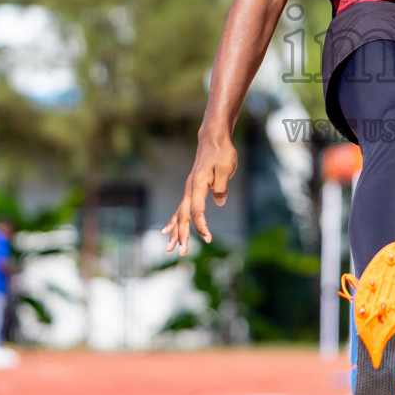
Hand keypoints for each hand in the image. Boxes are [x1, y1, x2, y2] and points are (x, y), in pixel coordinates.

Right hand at [163, 135, 237, 254]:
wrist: (213, 141)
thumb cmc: (222, 153)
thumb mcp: (226, 167)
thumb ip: (222, 185)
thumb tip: (219, 202)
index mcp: (198, 185)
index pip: (197, 210)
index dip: (201, 225)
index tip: (208, 238)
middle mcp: (190, 189)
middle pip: (183, 216)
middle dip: (182, 235)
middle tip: (182, 253)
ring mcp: (189, 190)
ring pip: (179, 215)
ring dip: (176, 233)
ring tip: (170, 249)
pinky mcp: (192, 190)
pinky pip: (180, 210)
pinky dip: (174, 222)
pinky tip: (168, 232)